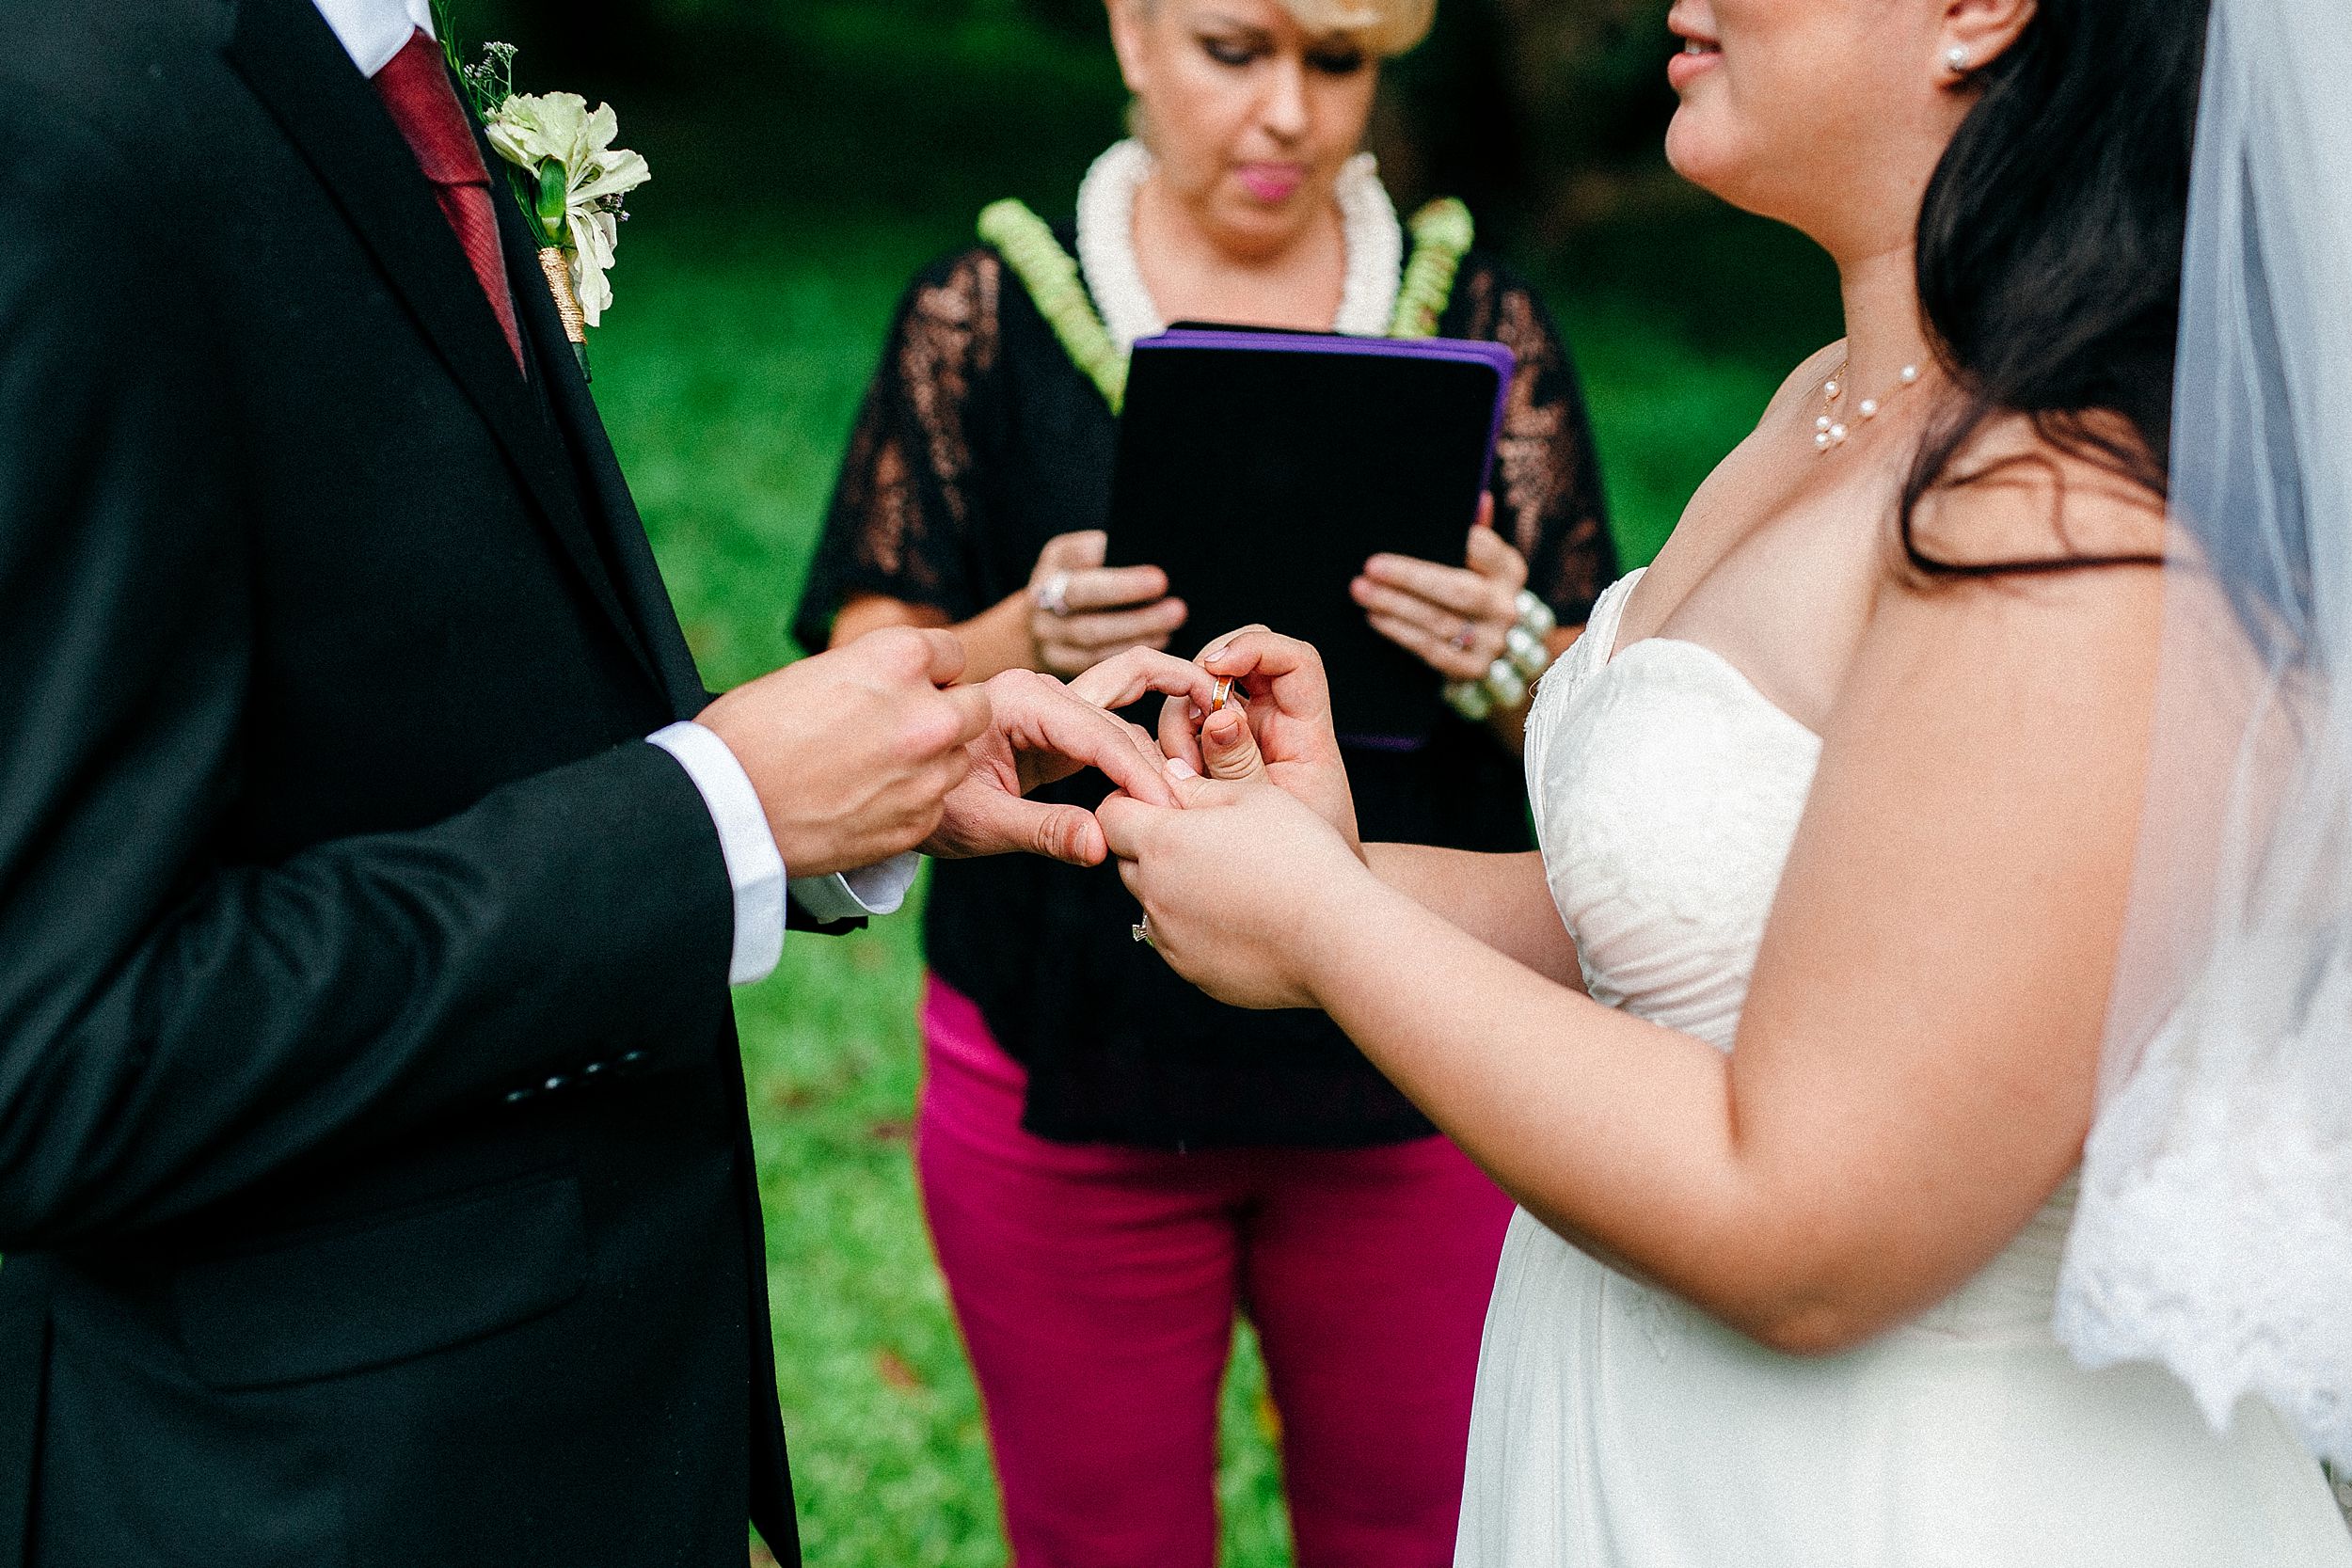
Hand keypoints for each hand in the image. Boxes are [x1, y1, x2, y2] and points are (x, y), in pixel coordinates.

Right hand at [700, 626, 988, 878]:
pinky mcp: (918, 822)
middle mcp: (926, 714)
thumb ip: (869, 674)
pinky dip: (911, 803)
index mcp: (897, 660)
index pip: (952, 653)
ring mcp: (927, 773)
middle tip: (905, 729)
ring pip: (959, 759)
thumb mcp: (812, 673)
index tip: (911, 686)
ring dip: (933, 761)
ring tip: (876, 769)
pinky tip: (866, 802)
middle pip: (976, 707)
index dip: (931, 671)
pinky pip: (935, 804)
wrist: (725, 807)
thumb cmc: (749, 734)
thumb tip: (894, 683)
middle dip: (949, 714)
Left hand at [926, 650, 1220, 864]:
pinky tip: (1166, 784)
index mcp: (1015, 701)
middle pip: (1115, 723)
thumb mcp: (980, 824)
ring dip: (1154, 757)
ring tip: (1187, 799)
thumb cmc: (932, 806)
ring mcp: (1049, 706)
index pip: (1095, 733)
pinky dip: (1139, 757)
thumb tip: (1102, 845)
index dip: (1137, 773)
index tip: (1169, 810)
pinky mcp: (1057, 727)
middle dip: (1155, 766)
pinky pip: (1109, 733)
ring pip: (1120, 723)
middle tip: (1189, 812)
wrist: (897, 790)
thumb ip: (1043, 831)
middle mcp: (1037, 692)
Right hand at [1026, 529, 1188, 677]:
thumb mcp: (1084, 562)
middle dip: (1125, 589)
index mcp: (1053, 564)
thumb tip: (1151, 549)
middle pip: (1081, 594)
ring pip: (1091, 633)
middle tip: (1165, 586)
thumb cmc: (1082, 587)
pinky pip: (1095, 659)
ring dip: (1137, 626)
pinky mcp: (1058, 662)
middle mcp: (1041, 598)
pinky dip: (1129, 649)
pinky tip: (1159, 639)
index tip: (1145, 561)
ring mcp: (1046, 634)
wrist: (1045, 626)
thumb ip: (1109, 554)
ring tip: (1173, 616)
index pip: (1074, 554)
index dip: (1102, 553)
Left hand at [1098, 762, 1370, 1010]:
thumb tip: (1169, 777)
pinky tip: (1245, 918)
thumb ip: (1199, 787)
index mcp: (1161, 842)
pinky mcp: (1194, 973)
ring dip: (1175, 889)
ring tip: (1232, 880)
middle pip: (1128, 862)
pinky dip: (1199, 928)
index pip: (1112, 816)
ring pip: (1154, 905)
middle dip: (1152, 847)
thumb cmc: (1302, 855)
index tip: (1165, 802)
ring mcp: (1171, 940)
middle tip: (1204, 838)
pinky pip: (1181, 942)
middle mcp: (1154, 894)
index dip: (1133, 802)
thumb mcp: (1254, 798)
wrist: (1337, 937)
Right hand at [1158, 627, 1361, 854]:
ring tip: (1182, 777)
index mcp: (1304, 729)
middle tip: (1191, 729)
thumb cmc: (1303, 861)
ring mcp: (1239, 738)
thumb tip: (1218, 718)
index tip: (1220, 668)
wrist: (1302, 901)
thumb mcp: (1275, 811)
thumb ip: (1244, 765)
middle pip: (1235, 663)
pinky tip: (1169, 786)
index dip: (1256, 648)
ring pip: (1197, 697)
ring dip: (1178, 724)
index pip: (1293, 660)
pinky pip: (1181, 735)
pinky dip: (1167, 750)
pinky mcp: (1208, 758)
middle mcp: (1272, 723)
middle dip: (1201, 682)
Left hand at [1350, 496, 1530, 685]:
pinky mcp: (1472, 669)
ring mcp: (1491, 642)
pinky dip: (1399, 633)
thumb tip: (1477, 496)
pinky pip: (1430, 650)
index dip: (1456, 539)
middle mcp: (1505, 607)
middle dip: (1410, 577)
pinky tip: (1375, 618)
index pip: (1483, 548)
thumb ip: (1477, 532)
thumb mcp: (1484, 563)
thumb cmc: (1477, 591)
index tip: (1411, 531)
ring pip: (1438, 621)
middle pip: (1456, 589)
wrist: (1498, 653)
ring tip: (1361, 590)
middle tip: (1370, 566)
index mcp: (1509, 571)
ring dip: (1394, 606)